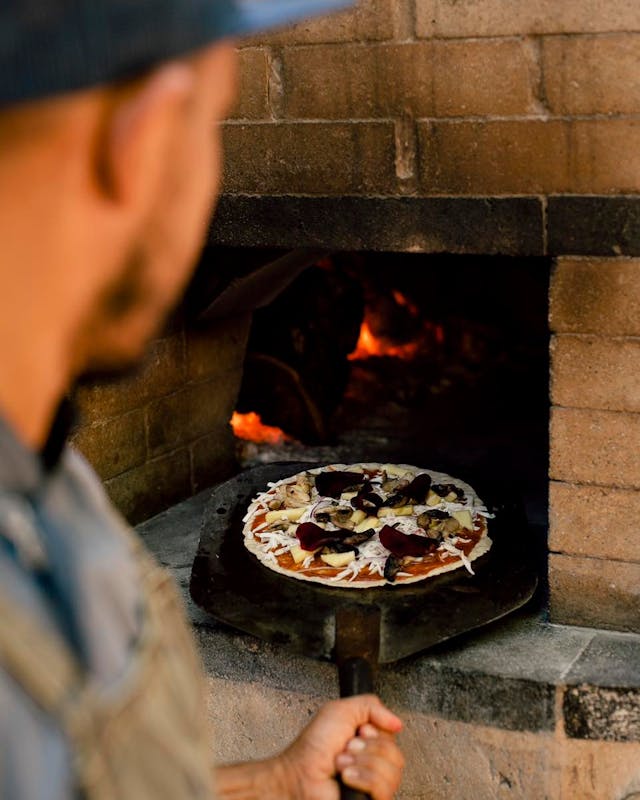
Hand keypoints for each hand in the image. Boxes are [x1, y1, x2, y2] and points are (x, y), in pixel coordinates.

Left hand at [278, 695, 403, 799]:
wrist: (300, 773)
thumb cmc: (314, 746)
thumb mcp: (341, 710)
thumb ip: (371, 706)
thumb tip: (397, 722)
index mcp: (371, 743)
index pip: (393, 737)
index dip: (375, 732)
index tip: (358, 732)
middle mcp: (375, 765)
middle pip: (396, 754)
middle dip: (367, 748)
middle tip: (346, 748)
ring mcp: (374, 786)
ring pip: (392, 772)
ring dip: (362, 762)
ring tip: (342, 764)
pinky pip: (384, 789)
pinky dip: (363, 779)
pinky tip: (347, 777)